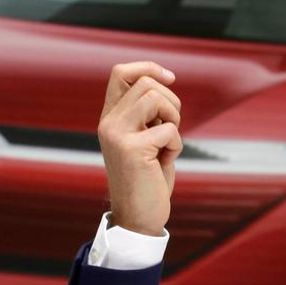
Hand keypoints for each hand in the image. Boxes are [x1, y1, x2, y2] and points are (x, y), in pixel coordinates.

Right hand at [97, 61, 182, 236]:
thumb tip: (164, 81)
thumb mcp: (145, 139)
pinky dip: (176, 145)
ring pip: (156, 98)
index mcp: (110, 117)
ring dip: (174, 119)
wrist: (138, 216)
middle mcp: (109, 122)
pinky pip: (168, 130)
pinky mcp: (131, 149)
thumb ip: (147, 114)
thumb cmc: (147, 179)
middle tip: (171, 129)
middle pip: (147, 84)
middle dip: (171, 103)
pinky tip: (164, 161)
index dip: (149, 68)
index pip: (121, 72)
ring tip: (168, 142)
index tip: (170, 78)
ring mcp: (117, 134)